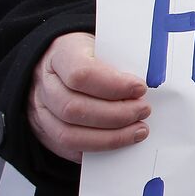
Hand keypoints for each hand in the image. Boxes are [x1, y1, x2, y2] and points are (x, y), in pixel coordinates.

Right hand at [27, 32, 149, 162]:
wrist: (63, 64)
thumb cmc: (93, 55)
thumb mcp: (106, 45)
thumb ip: (123, 61)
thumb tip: (154, 80)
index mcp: (61, 54)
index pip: (81, 73)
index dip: (114, 85)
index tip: (140, 89)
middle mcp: (45, 84)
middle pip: (74, 108)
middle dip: (116, 115)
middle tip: (144, 111)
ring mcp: (40, 110)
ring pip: (69, 134)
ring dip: (110, 137)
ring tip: (139, 130)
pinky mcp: (45, 131)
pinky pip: (67, 150)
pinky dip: (97, 150)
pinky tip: (119, 143)